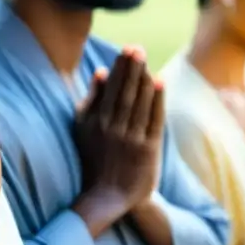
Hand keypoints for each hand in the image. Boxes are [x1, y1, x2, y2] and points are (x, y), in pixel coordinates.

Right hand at [74, 47, 164, 218]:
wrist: (108, 195)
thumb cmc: (95, 158)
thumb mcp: (84, 128)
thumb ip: (92, 100)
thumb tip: (101, 72)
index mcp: (97, 123)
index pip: (111, 90)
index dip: (120, 69)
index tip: (125, 50)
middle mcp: (113, 129)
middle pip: (125, 93)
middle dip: (131, 69)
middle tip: (137, 48)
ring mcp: (131, 140)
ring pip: (139, 104)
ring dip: (144, 80)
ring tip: (146, 60)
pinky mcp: (148, 150)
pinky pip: (154, 120)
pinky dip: (157, 101)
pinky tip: (160, 82)